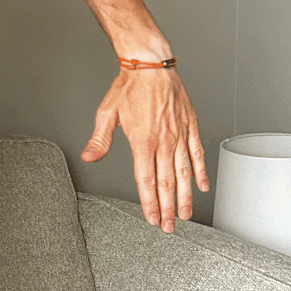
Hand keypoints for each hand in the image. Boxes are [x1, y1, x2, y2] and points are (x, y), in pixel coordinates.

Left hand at [81, 67, 208, 233]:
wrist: (151, 64)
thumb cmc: (129, 86)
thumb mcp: (107, 113)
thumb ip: (100, 139)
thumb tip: (89, 156)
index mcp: (143, 140)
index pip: (147, 180)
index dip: (150, 202)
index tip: (152, 218)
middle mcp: (164, 141)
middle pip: (167, 182)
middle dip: (168, 208)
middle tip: (168, 226)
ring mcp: (179, 135)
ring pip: (184, 173)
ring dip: (185, 196)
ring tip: (185, 215)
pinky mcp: (191, 127)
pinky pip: (198, 154)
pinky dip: (200, 172)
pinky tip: (201, 187)